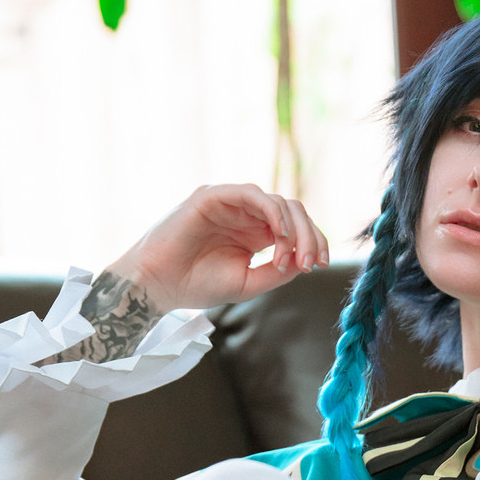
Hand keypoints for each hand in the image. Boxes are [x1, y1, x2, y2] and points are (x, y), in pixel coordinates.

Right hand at [108, 183, 330, 311]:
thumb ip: (277, 271)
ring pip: (277, 201)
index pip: (296, 228)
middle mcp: (246, 216)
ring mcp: (230, 204)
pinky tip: (279, 232)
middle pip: (292, 212)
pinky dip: (270, 210)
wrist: (159, 285)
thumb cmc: (198, 285)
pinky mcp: (213, 196)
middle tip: (311, 262)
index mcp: (256, 234)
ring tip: (292, 253)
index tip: (320, 265)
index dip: (314, 242)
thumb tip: (305, 260)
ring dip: (293, 226)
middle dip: (309, 236)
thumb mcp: (248, 283)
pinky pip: (250, 194)